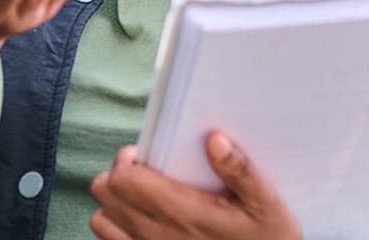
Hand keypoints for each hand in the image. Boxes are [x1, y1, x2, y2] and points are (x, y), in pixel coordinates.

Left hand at [89, 136, 300, 239]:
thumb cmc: (268, 239)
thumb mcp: (266, 203)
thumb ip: (240, 170)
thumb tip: (214, 139)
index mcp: (185, 214)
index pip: (124, 180)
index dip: (127, 160)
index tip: (146, 156)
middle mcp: (159, 236)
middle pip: (105, 194)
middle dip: (118, 176)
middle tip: (143, 173)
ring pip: (100, 220)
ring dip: (113, 204)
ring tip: (140, 199)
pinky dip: (115, 230)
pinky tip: (139, 224)